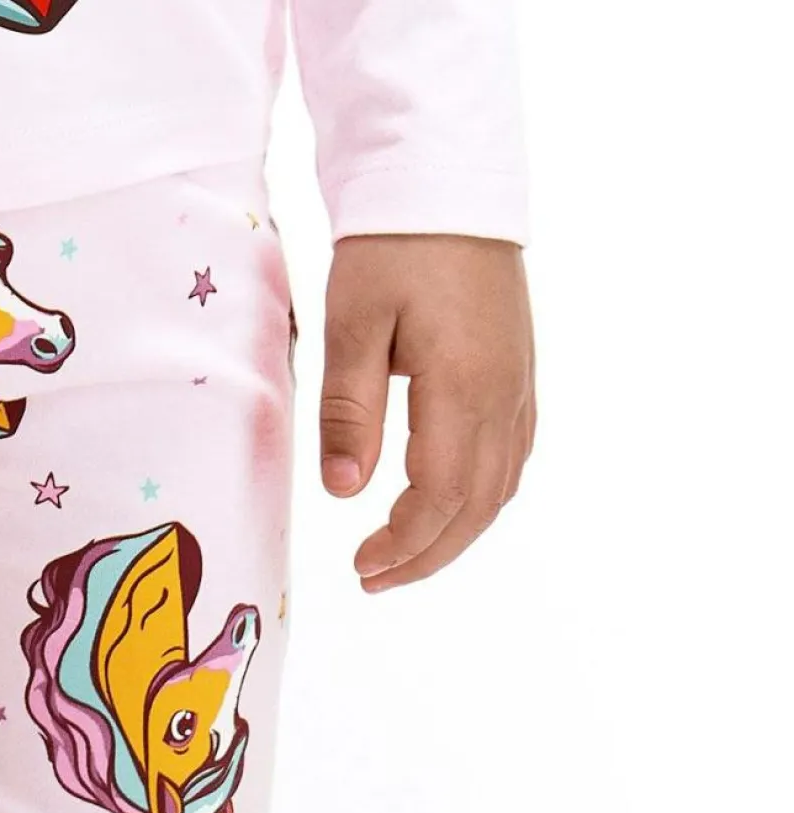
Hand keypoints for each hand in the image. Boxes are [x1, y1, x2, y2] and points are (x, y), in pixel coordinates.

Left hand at [319, 235, 535, 591]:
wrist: (447, 181)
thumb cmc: (394, 245)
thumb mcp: (352, 325)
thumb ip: (349, 412)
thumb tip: (345, 491)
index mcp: (463, 386)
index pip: (440, 496)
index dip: (403, 543)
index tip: (361, 565)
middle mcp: (504, 394)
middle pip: (477, 507)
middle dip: (427, 555)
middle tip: (373, 579)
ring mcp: (519, 384)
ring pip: (500, 487)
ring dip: (455, 533)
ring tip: (403, 556)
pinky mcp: (519, 372)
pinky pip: (512, 456)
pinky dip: (480, 497)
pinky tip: (446, 507)